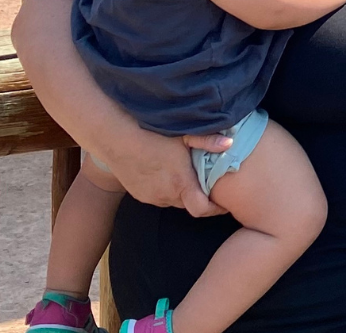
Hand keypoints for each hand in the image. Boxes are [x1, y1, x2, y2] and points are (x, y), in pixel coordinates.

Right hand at [100, 127, 229, 217]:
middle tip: (207, 183)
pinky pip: (159, 197)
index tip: (224, 205)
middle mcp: (166, 195)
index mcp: (180, 183)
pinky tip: (167, 174)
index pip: (202, 210)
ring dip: (181, 193)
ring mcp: (151, 197)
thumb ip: (207, 141)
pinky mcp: (139, 195)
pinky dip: (167, 190)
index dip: (216, 210)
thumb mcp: (183, 135)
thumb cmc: (151, 135)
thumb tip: (230, 144)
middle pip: (189, 204)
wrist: (116, 139)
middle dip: (199, 197)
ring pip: (174, 201)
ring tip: (186, 176)